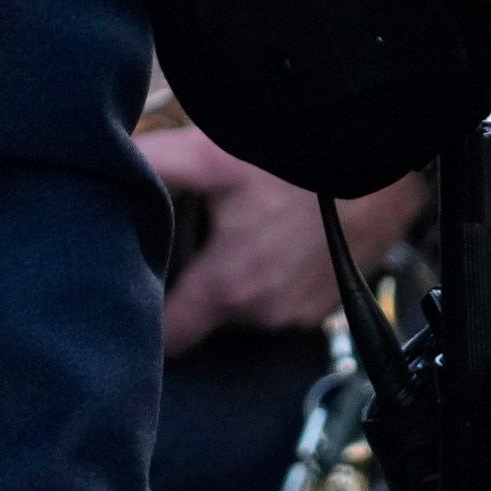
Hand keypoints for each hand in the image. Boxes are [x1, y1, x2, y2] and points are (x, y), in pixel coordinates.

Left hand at [135, 124, 424, 355]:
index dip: (147, 316)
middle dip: (200, 281)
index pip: (171, 336)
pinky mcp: (332, 300)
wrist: (382, 158)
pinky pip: (289, 296)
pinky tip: (282, 233)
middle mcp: (264, 314)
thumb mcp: (214, 154)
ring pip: (251, 305)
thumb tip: (107, 162)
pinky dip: (281, 273)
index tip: (136, 295)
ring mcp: (302, 311)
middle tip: (194, 235)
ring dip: (244, 277)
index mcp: (227, 289)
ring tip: (242, 229)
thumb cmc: (299, 158)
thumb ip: (155, 164)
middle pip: (210, 313)